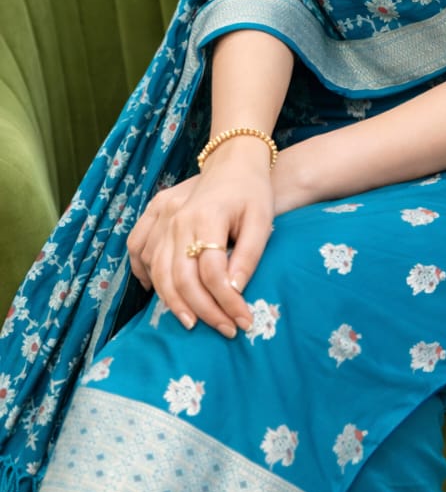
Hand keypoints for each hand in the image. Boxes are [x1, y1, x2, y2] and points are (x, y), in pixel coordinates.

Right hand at [127, 148, 273, 336]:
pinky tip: (158, 292)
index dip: (227, 302)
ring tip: (192, 323)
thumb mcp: (262, 221)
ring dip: (172, 301)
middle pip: (181, 277)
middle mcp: (179, 218)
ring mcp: (162, 215)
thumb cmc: (252, 192)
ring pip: (157, 269)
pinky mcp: (154, 213)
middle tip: (225, 330)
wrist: (234, 161)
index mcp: (207, 217)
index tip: (243, 321)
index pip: (212, 273)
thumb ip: (249, 256)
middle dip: (203, 311)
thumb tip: (234, 292)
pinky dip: (143, 274)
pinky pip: (137, 249)